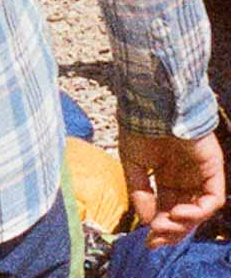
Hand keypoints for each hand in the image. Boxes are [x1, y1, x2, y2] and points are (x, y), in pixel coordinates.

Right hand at [119, 130, 225, 246]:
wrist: (153, 106)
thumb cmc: (139, 129)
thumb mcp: (133, 164)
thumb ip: (140, 192)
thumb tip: (148, 222)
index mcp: (166, 178)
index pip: (167, 210)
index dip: (159, 227)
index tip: (147, 241)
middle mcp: (186, 180)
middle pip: (184, 216)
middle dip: (172, 231)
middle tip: (155, 240)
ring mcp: (201, 176)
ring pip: (199, 211)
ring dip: (184, 224)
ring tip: (164, 225)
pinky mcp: (213, 170)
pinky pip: (212, 199)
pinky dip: (198, 211)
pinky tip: (178, 212)